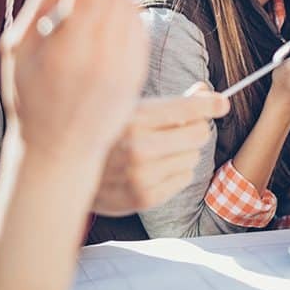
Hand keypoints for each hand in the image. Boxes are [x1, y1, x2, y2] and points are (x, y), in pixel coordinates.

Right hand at [1, 0, 147, 162]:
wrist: (61, 149)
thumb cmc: (31, 97)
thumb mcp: (18, 48)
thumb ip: (40, 2)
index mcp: (67, 52)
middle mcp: (102, 60)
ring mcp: (124, 68)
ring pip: (130, 8)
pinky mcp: (138, 74)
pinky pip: (139, 28)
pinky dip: (126, 14)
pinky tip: (108, 19)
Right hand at [94, 85, 229, 215]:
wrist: (68, 170)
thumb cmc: (106, 134)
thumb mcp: (131, 108)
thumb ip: (169, 102)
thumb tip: (205, 91)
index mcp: (134, 118)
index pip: (188, 109)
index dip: (210, 104)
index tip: (221, 103)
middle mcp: (139, 148)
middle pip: (199, 134)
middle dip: (194, 128)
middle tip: (180, 128)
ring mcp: (142, 175)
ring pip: (193, 157)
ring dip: (183, 152)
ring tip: (159, 150)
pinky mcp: (145, 198)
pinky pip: (184, 178)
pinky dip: (176, 172)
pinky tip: (155, 168)